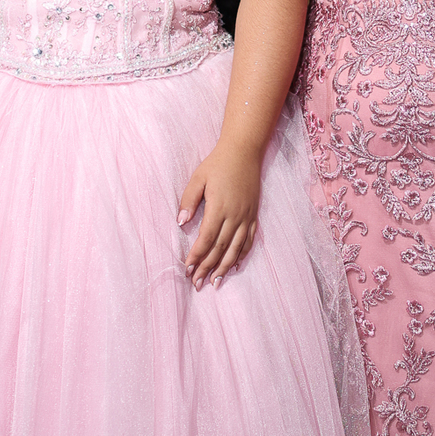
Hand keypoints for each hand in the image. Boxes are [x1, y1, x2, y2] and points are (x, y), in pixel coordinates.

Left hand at [177, 139, 261, 290]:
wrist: (244, 151)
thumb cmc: (218, 164)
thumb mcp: (198, 178)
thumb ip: (189, 200)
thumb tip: (181, 222)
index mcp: (219, 207)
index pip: (206, 238)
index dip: (197, 255)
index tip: (187, 268)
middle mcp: (235, 215)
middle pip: (220, 248)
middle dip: (207, 267)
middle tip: (197, 283)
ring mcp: (246, 217)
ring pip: (236, 248)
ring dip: (224, 267)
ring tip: (215, 283)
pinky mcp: (253, 215)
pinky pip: (249, 240)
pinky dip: (242, 256)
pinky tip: (234, 266)